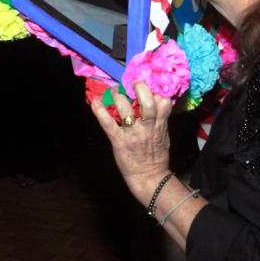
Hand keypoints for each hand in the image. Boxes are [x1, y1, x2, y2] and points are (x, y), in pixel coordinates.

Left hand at [90, 82, 173, 204]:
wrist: (149, 177)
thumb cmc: (156, 155)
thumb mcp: (164, 134)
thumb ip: (160, 119)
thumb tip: (156, 100)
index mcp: (160, 125)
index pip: (163, 102)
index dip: (156, 92)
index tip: (150, 87)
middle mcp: (147, 127)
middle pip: (147, 102)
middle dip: (140, 88)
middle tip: (133, 83)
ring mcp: (132, 133)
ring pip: (125, 108)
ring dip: (117, 95)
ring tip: (114, 91)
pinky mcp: (118, 141)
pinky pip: (108, 123)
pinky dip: (99, 111)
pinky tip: (95, 102)